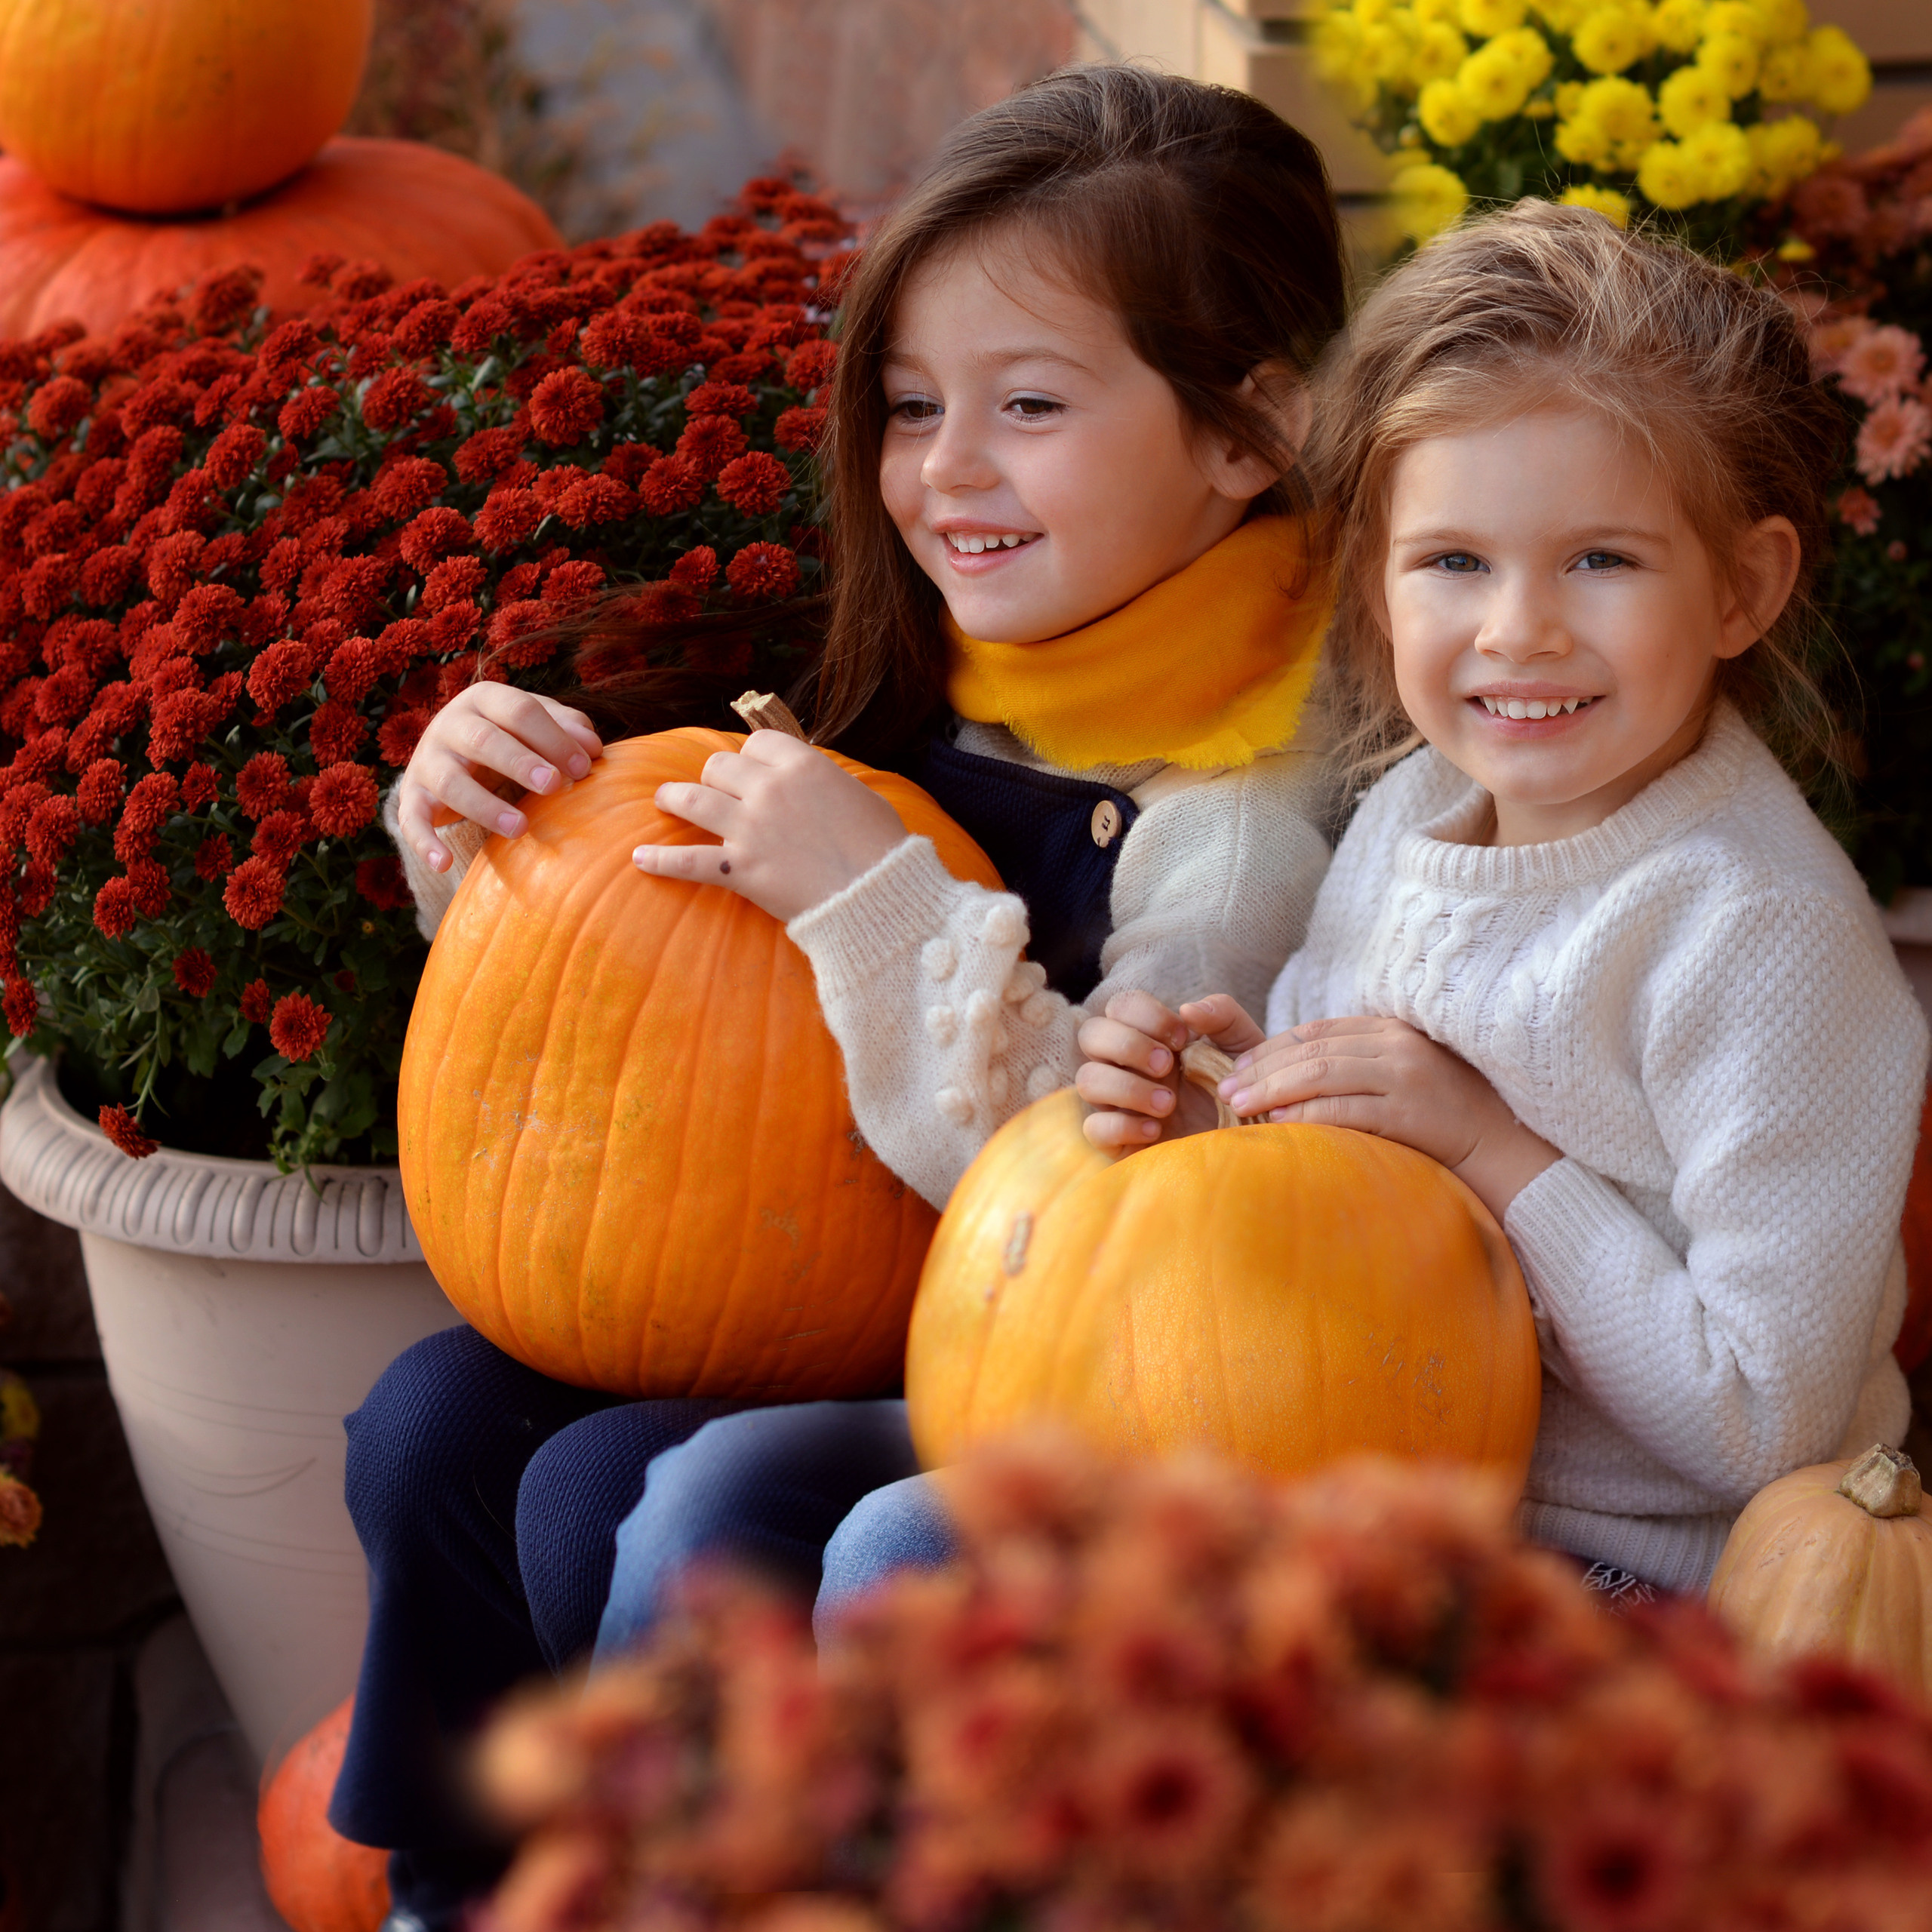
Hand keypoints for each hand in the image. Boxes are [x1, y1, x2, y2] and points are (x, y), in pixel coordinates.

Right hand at [397, 686, 603, 871]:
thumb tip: (592, 747)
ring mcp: (428, 760)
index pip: (520, 711)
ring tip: (520, 828)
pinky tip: (444, 864)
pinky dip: (424, 842)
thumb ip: (565, 727)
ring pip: (452, 782)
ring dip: (485, 807)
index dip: (553, 738)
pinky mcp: (412, 795)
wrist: (448, 751)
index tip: (583, 768)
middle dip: (520, 763)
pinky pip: (411, 820)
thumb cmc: (507, 734)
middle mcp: (451, 725)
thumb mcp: (533, 722)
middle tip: (552, 785)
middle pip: (484, 741)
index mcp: (485, 699)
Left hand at [632, 731, 909, 922]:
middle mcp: (769, 789)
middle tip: (713, 790)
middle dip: (715, 777)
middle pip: (719, 766)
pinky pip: (688, 860)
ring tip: (663, 802)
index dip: (751, 755)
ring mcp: (750, 829)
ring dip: (673, 799)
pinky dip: (661, 860)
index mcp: (802, 765)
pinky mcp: (740, 869)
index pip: (757, 743)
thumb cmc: (882, 848)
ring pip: (692, 799)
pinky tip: (640, 858)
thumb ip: (825, 782)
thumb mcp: (860, 795)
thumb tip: (810, 781)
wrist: (877, 895)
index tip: (751, 769)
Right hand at [1074, 992, 1263, 1151]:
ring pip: (1086, 1080)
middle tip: (1167, 1066)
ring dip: (1127, 1088)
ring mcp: (1116, 1102)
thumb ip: (1224, 1015)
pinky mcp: (1115, 1140)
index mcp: (1149, 1036)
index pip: (1121, 1006)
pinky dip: (1123, 1126)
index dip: (1146, 1015)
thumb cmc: (1238, 1087)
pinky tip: (1156, 1129)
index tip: (1182, 1038)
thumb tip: (1187, 1009)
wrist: (1246, 1140)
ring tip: (1169, 1104)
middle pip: (1091, 1034)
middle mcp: (1124, 1065)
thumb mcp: (1243, 1046)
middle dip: (1128, 1046)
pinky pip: (1093, 1127)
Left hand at [1221, 1014, 1557, 1218]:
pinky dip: (1307, 1115)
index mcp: (1392, 1030)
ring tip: (1238, 1106)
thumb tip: (1297, 1075)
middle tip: (1224, 1087)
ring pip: (1322, 1074)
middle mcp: (1397, 1046)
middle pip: (1312, 1050)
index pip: (1318, 1031)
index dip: (1272, 1048)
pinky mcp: (1411, 1113)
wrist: (1506, 1149)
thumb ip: (1361, 1067)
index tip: (1238, 1066)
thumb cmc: (1447, 1118)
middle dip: (1262, 1069)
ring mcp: (1406, 1077)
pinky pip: (1345, 1110)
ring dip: (1274, 1089)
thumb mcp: (1404, 1077)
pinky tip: (1280, 1124)